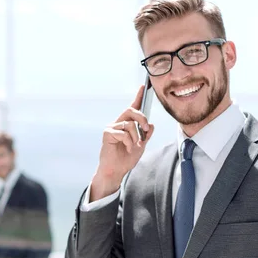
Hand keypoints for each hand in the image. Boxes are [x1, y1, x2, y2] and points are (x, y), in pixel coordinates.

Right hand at [90, 85, 154, 200]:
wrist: (116, 171)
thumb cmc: (126, 158)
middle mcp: (118, 123)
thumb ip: (146, 134)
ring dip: (135, 136)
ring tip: (133, 146)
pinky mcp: (107, 134)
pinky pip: (123, 133)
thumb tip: (150, 124)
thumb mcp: (141, 145)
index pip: (133, 107)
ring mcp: (112, 128)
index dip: (138, 96)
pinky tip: (127, 148)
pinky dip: (128, 142)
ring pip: (129, 124)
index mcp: (127, 125)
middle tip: (145, 128)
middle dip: (141, 117)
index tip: (144, 86)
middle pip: (130, 110)